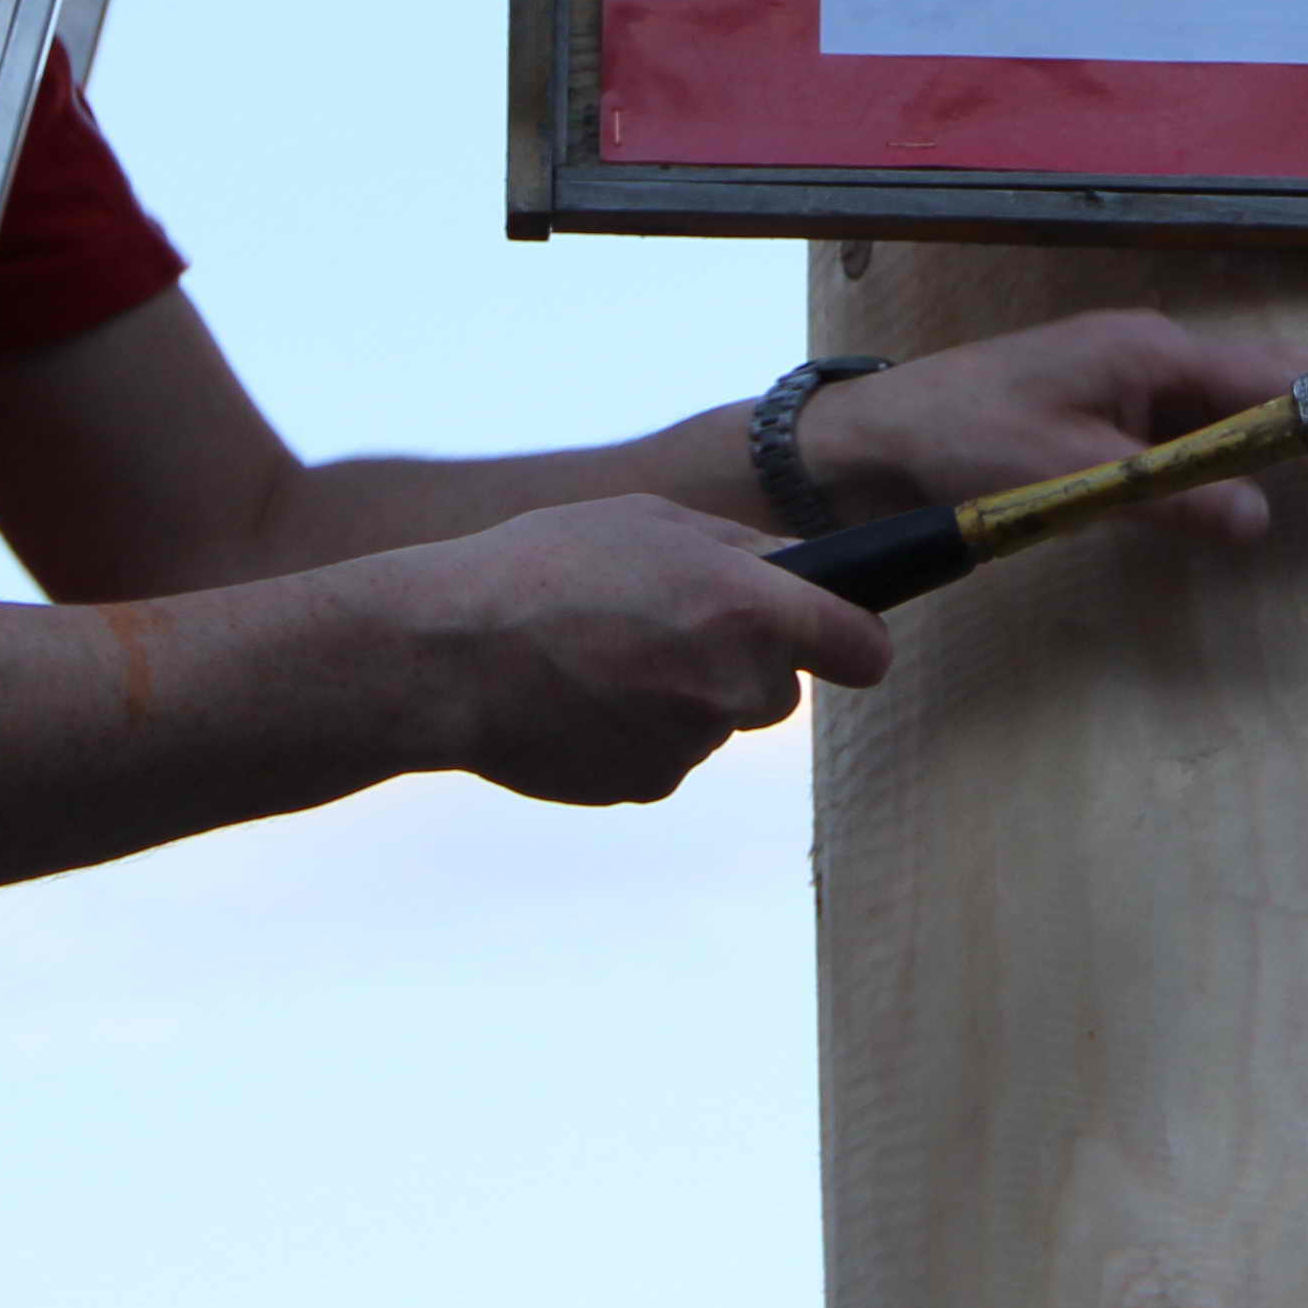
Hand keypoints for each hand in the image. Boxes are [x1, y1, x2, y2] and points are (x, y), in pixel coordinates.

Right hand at [375, 495, 896, 807]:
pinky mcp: (646, 786)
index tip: (844, 640)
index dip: (854, 641)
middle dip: (743, 662)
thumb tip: (799, 569)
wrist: (446, 654)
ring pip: (716, 721)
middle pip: (778, 690)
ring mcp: (690, 745)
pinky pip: (667, 756)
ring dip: (682, 695)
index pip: (861, 648)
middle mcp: (732, 685)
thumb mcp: (650, 522)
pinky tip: (581, 696)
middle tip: (665, 625)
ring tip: (602, 654)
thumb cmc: (544, 567)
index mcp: (749, 608)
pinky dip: (638, 732)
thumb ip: (740, 550)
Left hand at [809, 310, 1300, 549]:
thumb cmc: (964, 441)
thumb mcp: (1069, 477)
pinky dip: (1247, 449)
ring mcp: (1133, 379)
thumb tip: (1259, 516)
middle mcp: (1154, 353)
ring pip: (1238, 407)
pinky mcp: (1113, 411)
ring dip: (1298, 436)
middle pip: (1270, 384)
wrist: (878, 439)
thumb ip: (1167, 496)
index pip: (1275, 380)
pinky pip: (1200, 427)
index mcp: (1153, 349)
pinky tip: (1274, 473)